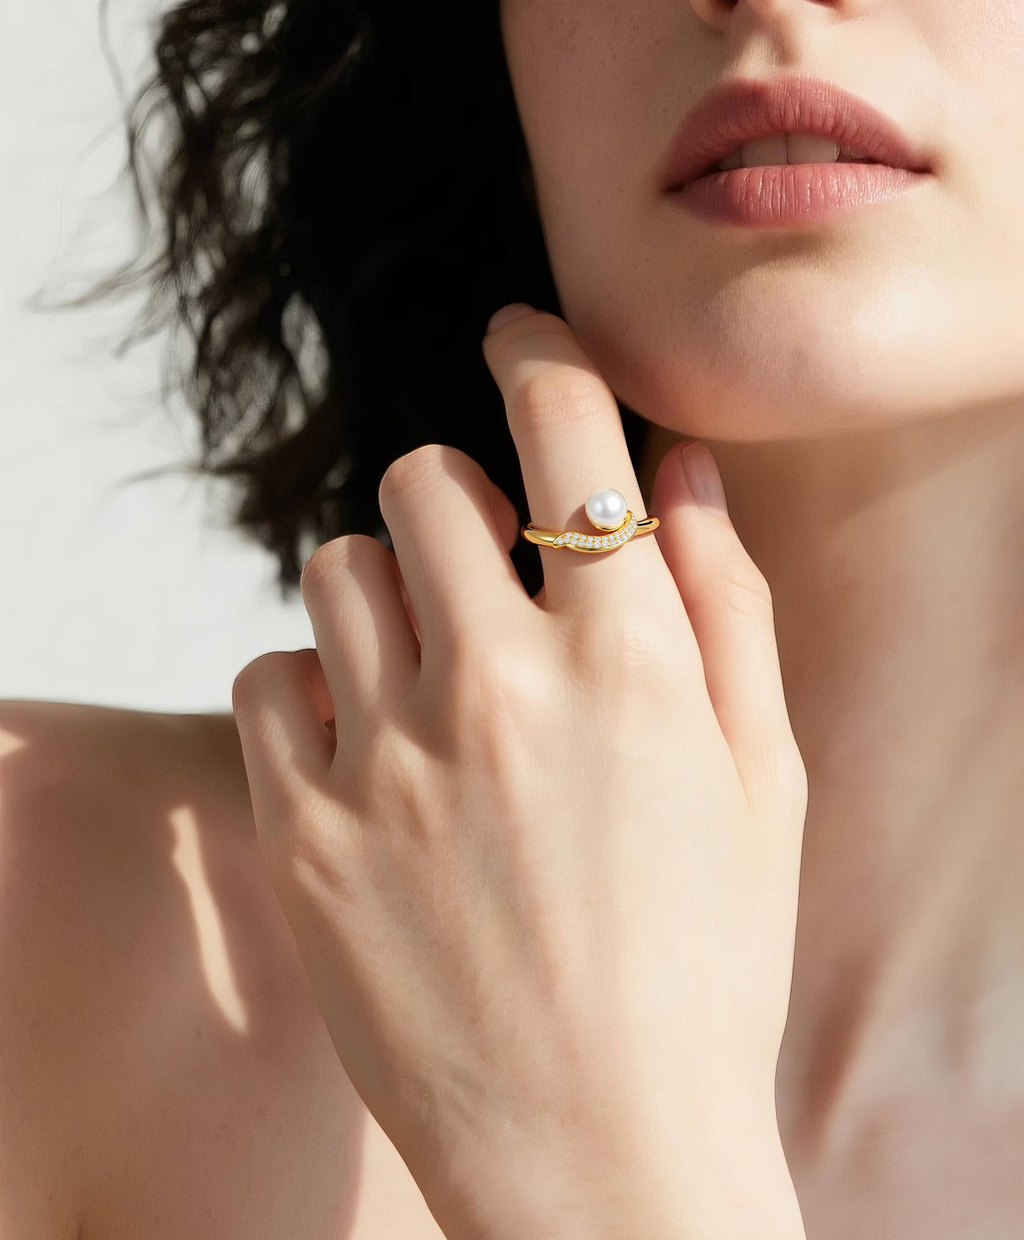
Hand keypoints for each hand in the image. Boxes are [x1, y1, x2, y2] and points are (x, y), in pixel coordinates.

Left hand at [231, 306, 808, 1239]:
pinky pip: (265, 678)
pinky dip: (310, 687)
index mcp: (625, 664)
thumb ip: (724, 604)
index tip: (516, 337)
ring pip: (336, 566)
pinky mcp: (299, 834)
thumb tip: (676, 469)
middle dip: (458, 498)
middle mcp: (497, 688)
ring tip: (427, 671)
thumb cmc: (704, 966)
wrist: (600, 1149)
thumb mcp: (761, 780)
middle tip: (487, 566)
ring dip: (386, 589)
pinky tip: (364, 746)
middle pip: (423, 480)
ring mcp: (385, 760)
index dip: (538, 353)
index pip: (564, 433)